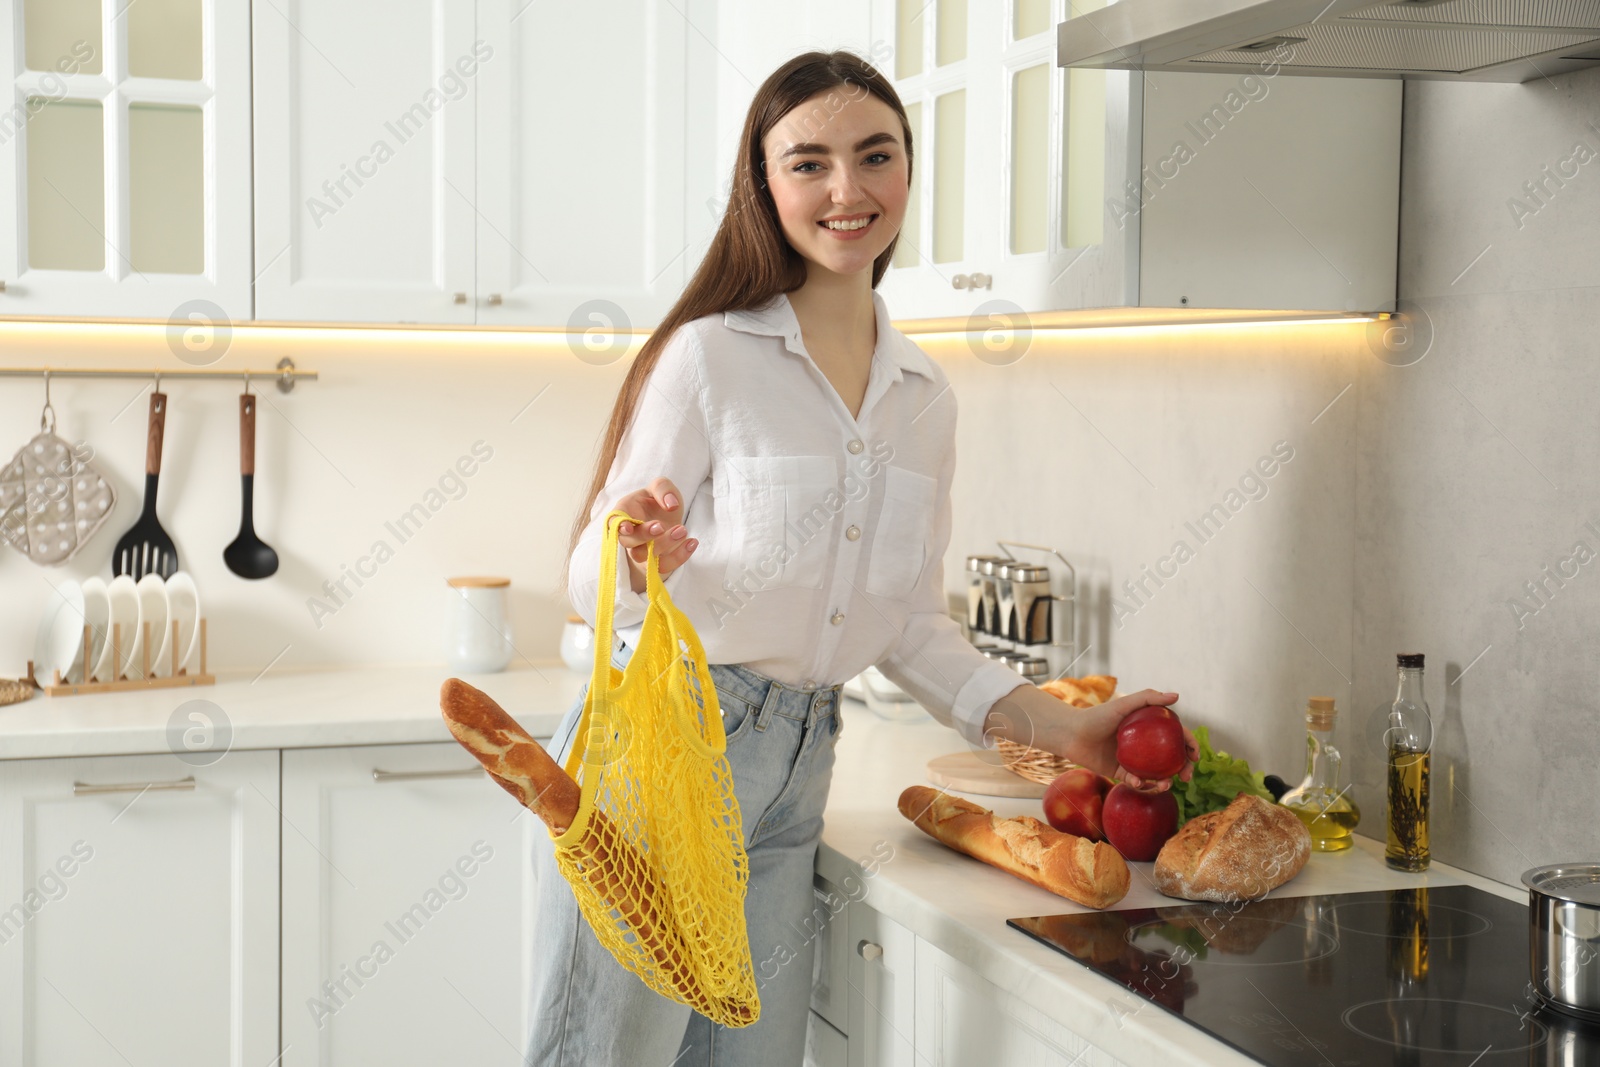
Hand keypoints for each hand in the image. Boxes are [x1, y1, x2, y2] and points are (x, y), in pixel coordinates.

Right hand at [612, 477, 696, 593]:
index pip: (613, 522)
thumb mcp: (661, 487)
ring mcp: (641, 551)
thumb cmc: (657, 502)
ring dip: (664, 544)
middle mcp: (629, 535)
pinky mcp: (655, 563)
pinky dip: (679, 557)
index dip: (618, 527)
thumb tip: (671, 504)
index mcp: (625, 513)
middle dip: (644, 535)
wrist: (668, 518)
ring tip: (682, 530)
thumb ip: (662, 488)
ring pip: (645, 556)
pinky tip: (692, 542)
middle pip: (628, 542)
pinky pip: (663, 566)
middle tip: (661, 526)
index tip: (628, 528)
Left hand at [984, 685, 1198, 789]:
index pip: (1176, 737)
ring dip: (1164, 782)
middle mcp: (1144, 746)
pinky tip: (1138, 782)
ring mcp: (1133, 760)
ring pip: (1156, 775)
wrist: (1072, 733)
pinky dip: (1139, 784)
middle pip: (1170, 760)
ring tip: (1164, 784)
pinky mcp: (1120, 773)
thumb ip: (1148, 698)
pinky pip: (1135, 782)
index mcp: (1149, 729)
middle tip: (1186, 776)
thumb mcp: (1123, 704)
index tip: (1195, 756)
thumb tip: (1177, 696)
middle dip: (1183, 770)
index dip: (1189, 746)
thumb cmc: (1097, 715)